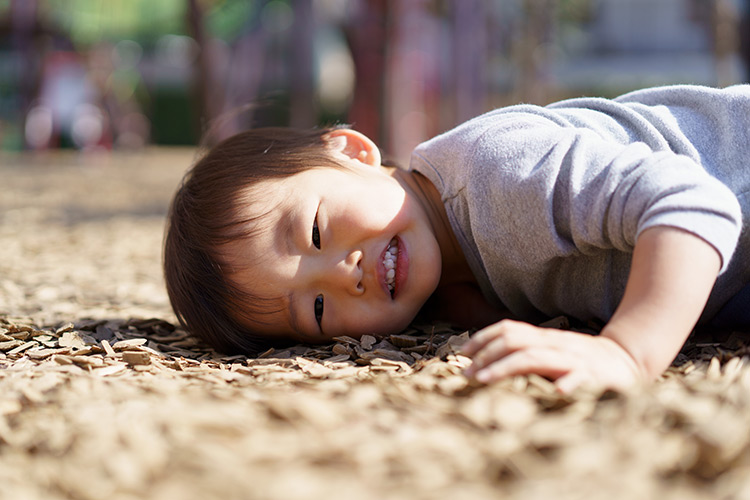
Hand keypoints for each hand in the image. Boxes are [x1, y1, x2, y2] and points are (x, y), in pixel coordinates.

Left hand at [460, 319, 643, 393]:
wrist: (627, 359)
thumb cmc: (580, 361)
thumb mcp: (550, 352)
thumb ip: (525, 354)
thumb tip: (486, 363)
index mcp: (544, 338)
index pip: (508, 329)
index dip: (483, 338)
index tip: (462, 353)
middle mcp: (554, 344)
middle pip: (514, 340)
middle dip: (486, 355)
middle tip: (467, 373)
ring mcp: (572, 359)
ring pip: (534, 357)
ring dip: (506, 367)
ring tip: (484, 380)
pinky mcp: (593, 377)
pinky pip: (578, 378)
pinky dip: (567, 384)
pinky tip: (556, 393)